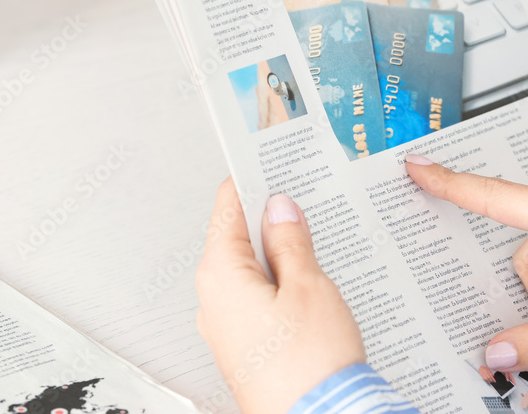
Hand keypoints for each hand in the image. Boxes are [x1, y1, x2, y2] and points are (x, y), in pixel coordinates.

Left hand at [195, 177, 364, 413]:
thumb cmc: (309, 364)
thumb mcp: (308, 285)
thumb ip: (290, 241)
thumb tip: (280, 210)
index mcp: (221, 277)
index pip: (227, 211)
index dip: (250, 183)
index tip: (266, 163)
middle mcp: (214, 303)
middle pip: (236, 240)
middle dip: (268, 218)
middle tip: (300, 197)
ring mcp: (229, 328)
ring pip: (250, 271)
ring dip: (278, 252)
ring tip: (313, 238)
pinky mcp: (247, 347)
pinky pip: (258, 299)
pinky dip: (280, 282)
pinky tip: (308, 281)